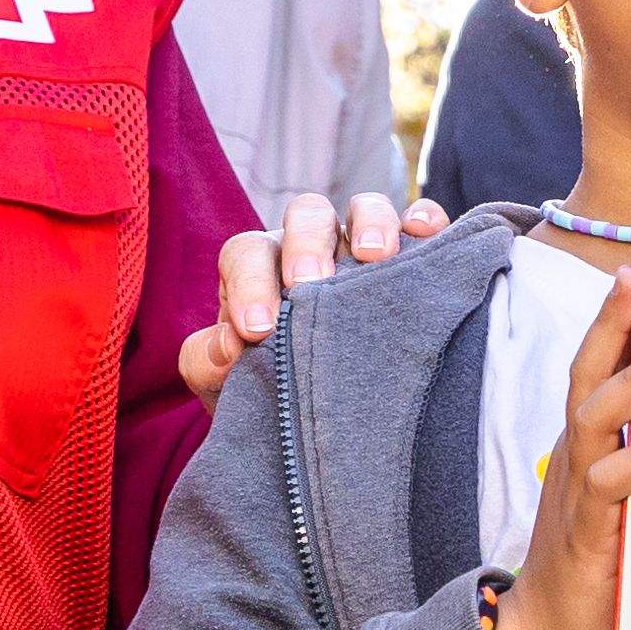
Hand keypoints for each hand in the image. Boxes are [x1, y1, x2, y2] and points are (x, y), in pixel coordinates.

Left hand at [174, 189, 442, 398]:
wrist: (317, 421)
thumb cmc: (266, 389)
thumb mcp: (225, 383)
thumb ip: (206, 362)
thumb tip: (229, 343)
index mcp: (261, 269)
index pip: (248, 253)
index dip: (248, 284)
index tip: (256, 329)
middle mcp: (312, 248)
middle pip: (307, 215)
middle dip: (306, 245)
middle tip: (307, 284)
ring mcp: (363, 248)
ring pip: (366, 208)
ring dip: (371, 224)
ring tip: (375, 256)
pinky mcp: (414, 255)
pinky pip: (421, 220)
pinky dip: (424, 221)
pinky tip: (423, 237)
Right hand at [490, 275, 630, 629]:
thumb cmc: (614, 558)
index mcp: (598, 439)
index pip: (604, 362)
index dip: (618, 316)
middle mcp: (582, 452)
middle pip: (588, 370)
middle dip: (610, 321)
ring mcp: (579, 488)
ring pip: (592, 416)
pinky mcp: (587, 530)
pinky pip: (607, 485)